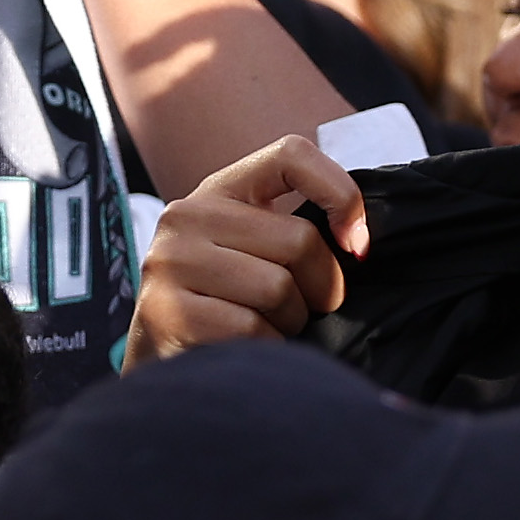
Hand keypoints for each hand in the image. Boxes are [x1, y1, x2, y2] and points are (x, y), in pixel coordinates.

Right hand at [130, 134, 364, 357]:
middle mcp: (185, 216)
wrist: (161, 364)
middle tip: (298, 310)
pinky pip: (252, 329)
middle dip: (319, 289)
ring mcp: (170, 263)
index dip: (341, 194)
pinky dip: (266, 348)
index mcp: (217, 191)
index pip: (291, 155)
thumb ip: (295, 231)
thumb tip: (358, 243)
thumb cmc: (225, 305)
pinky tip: (243, 349)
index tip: (356, 244)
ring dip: (289, 323)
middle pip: (299, 240)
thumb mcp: (253, 250)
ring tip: (264, 329)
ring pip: (279, 289)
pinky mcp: (165, 312)